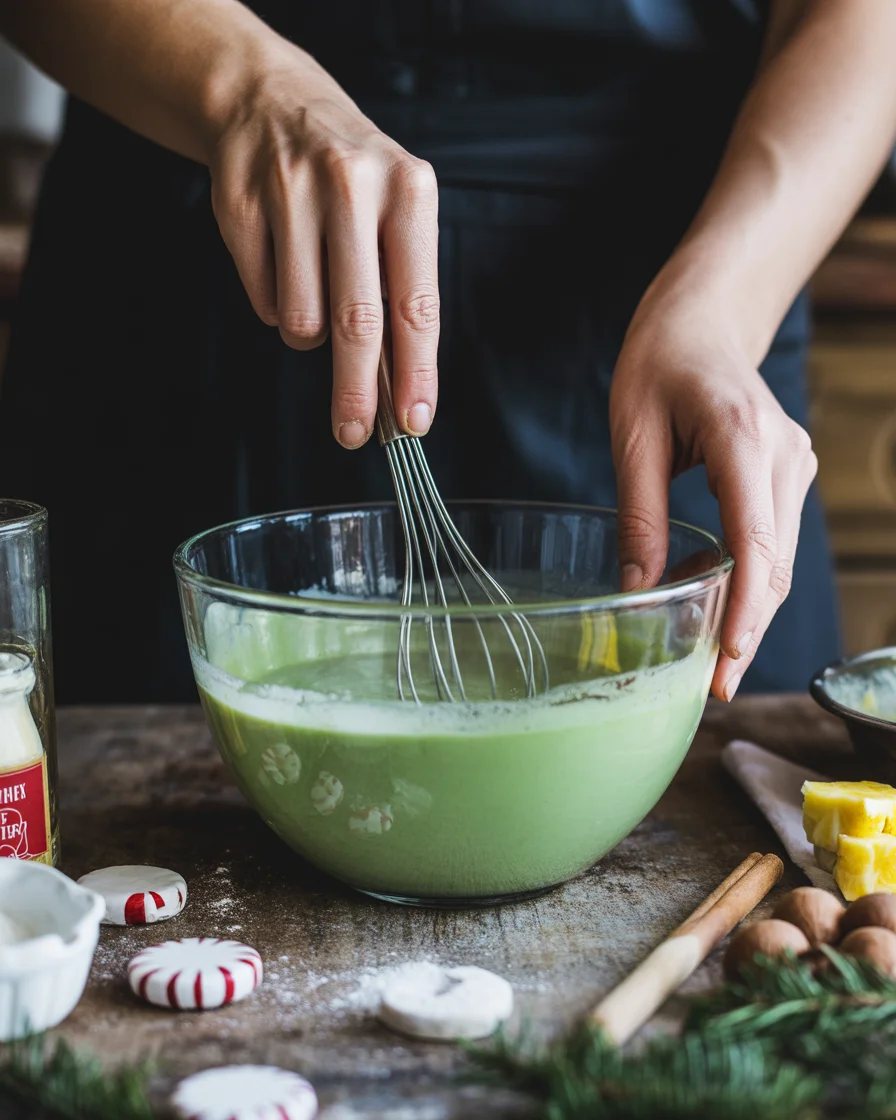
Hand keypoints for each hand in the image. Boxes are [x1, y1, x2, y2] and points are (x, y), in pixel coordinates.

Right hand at [208, 58, 439, 446]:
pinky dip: (275, 304)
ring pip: (301, 319)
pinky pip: (262, 299)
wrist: (272, 101)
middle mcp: (352, 186)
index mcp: (408, 191)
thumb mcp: (397, 213)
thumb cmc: (352, 180)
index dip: (416, 372)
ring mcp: (290, 193)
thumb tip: (398, 389)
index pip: (416, 304)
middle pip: (357, 322)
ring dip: (310, 333)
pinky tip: (282, 264)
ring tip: (316, 294)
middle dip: (357, 392)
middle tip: (354, 434)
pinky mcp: (239, 205)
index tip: (413, 421)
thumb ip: (401, 293)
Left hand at [609, 295, 817, 701]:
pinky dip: (752, 581)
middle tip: (713, 687)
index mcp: (741, 436)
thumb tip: (637, 590)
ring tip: (713, 663)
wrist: (702, 323)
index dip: (745, 604)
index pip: (754, 536)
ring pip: (780, 558)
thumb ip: (639, 514)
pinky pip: (774, 540)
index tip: (727, 656)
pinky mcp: (788, 475)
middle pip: (775, 561)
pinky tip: (720, 609)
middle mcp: (783, 454)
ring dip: (751, 611)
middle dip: (748, 628)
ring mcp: (794, 464)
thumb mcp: (632, 435)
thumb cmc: (658, 365)